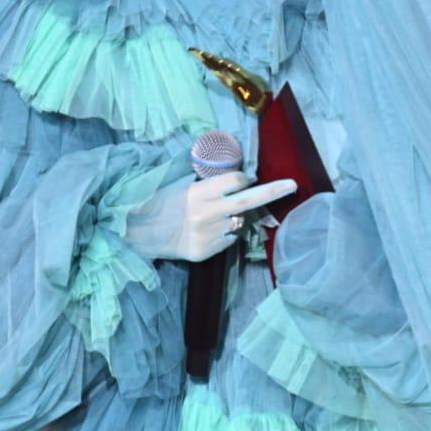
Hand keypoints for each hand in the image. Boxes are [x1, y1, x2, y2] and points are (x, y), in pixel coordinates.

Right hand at [122, 171, 298, 262]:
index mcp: (198, 192)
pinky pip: (228, 240)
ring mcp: (208, 235)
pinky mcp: (205, 252)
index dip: (243, 179)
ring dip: (235, 218)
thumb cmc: (159, 203)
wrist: (137, 234)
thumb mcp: (181, 185)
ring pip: (238, 223)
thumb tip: (239, 178)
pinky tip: (206, 231)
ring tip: (213, 217)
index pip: (236, 181)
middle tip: (293, 185)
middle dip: (273, 191)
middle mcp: (206, 213)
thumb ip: (209, 184)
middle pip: (248, 201)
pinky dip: (224, 233)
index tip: (245, 179)